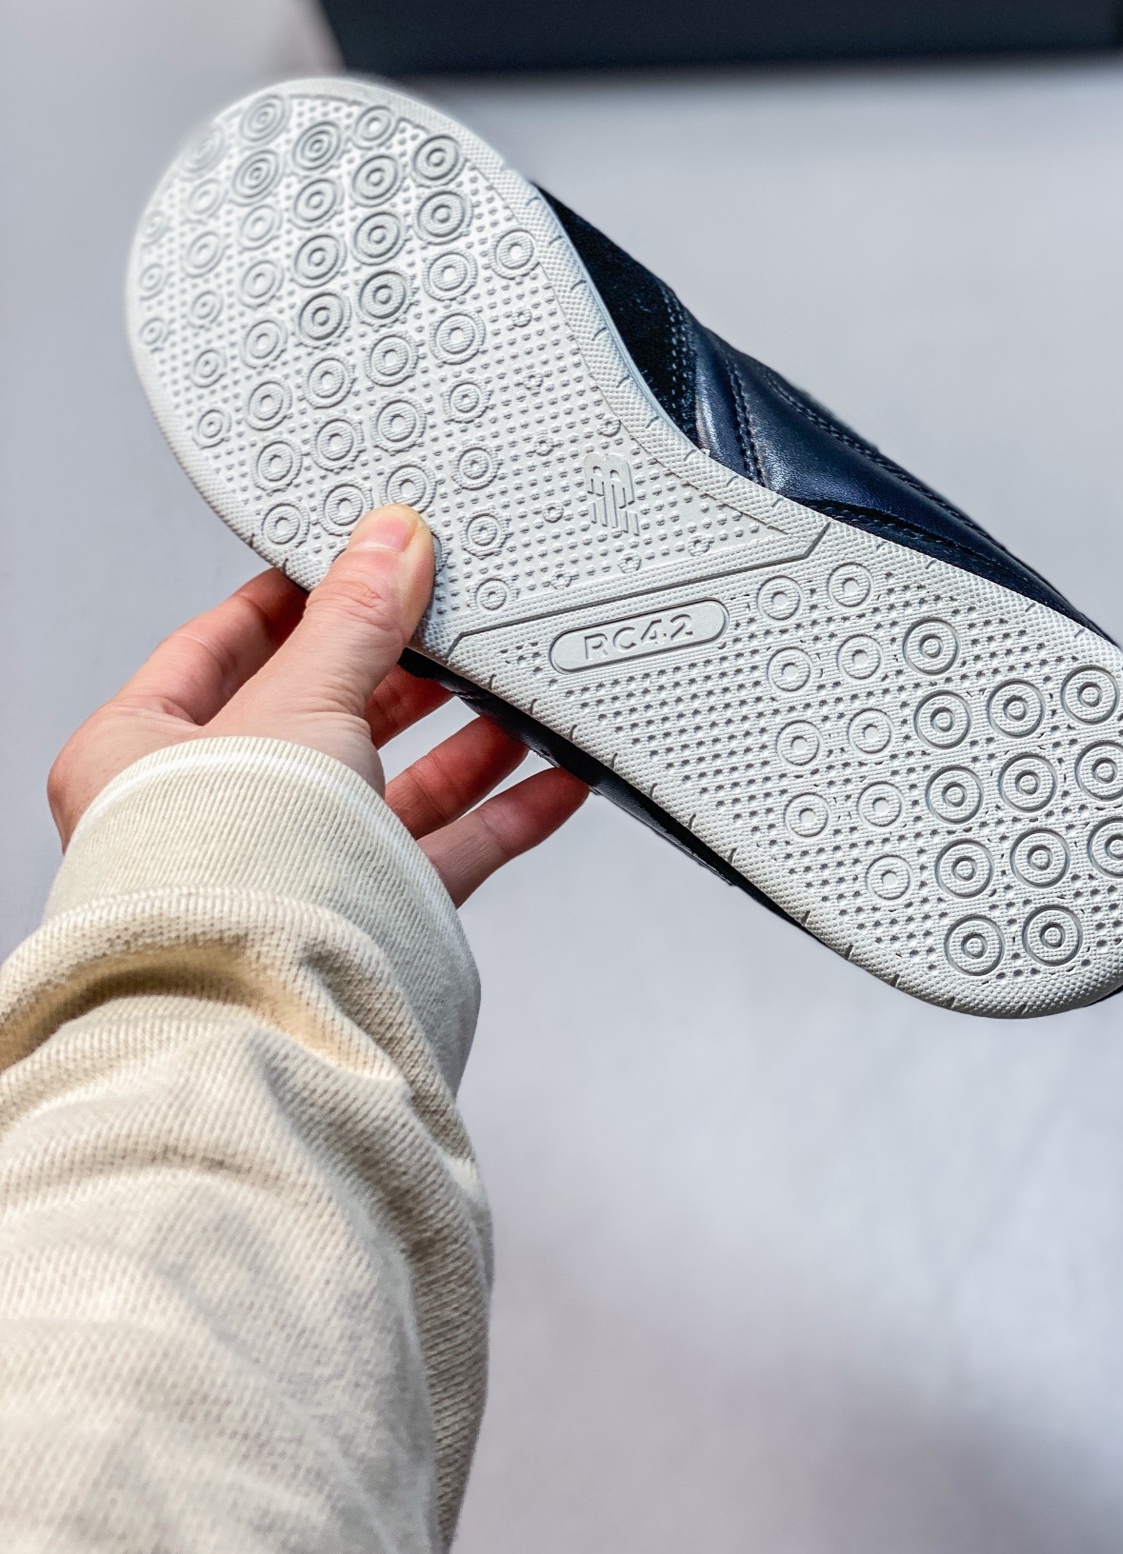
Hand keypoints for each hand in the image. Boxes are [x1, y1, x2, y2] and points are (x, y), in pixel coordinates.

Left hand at [47, 505, 588, 903]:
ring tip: (514, 696)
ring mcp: (291, 868)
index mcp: (141, 753)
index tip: (357, 564)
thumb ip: (354, 620)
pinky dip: (501, 814)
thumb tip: (387, 546)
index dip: (294, 599)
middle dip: (398, 671)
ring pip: (390, 785)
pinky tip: (550, 781)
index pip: (221, 646)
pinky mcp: (363, 917)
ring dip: (461, 742)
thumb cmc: (224, 869)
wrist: (267, 1007)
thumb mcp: (298, 700)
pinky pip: (442, 852)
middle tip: (450, 625)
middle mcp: (211, 813)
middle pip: (320, 714)